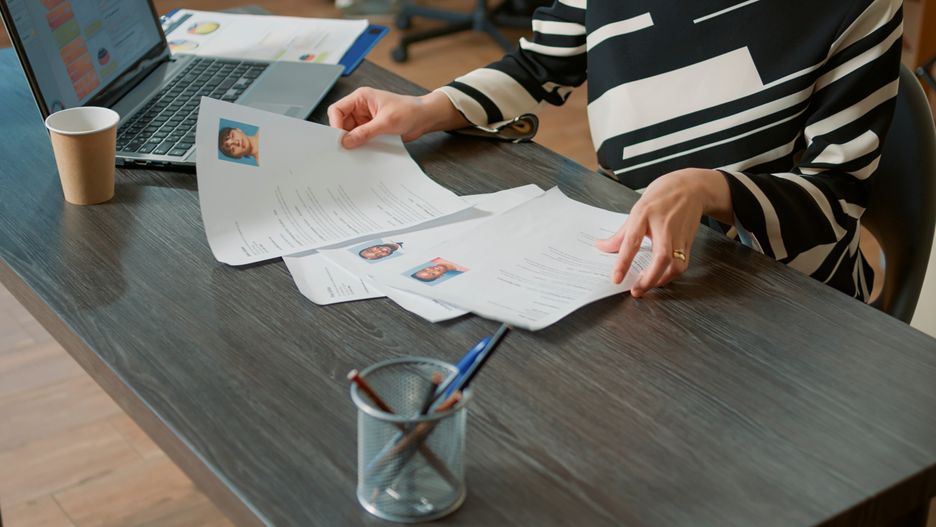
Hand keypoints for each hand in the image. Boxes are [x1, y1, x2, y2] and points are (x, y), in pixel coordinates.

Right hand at [327, 88, 468, 148]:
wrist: (424, 118)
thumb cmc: (409, 111)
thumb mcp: (386, 122)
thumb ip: (365, 132)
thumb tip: (347, 142)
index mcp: (360, 98)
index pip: (337, 110)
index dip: (335, 124)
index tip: (339, 139)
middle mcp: (360, 108)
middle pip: (341, 123)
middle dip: (343, 135)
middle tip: (345, 149)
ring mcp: (365, 120)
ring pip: (350, 132)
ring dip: (352, 142)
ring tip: (355, 152)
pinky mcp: (372, 129)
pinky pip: (360, 138)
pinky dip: (360, 145)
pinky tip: (363, 152)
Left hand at [595, 168, 732, 297]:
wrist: (691, 188)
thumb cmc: (662, 196)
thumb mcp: (637, 210)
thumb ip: (620, 233)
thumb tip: (601, 247)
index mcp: (645, 214)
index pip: (632, 241)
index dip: (623, 262)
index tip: (616, 278)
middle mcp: (664, 226)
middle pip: (661, 257)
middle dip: (649, 278)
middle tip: (636, 290)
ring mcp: (679, 235)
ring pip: (676, 264)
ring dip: (662, 280)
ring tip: (646, 285)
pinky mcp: (689, 242)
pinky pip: (682, 264)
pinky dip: (670, 274)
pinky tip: (659, 277)